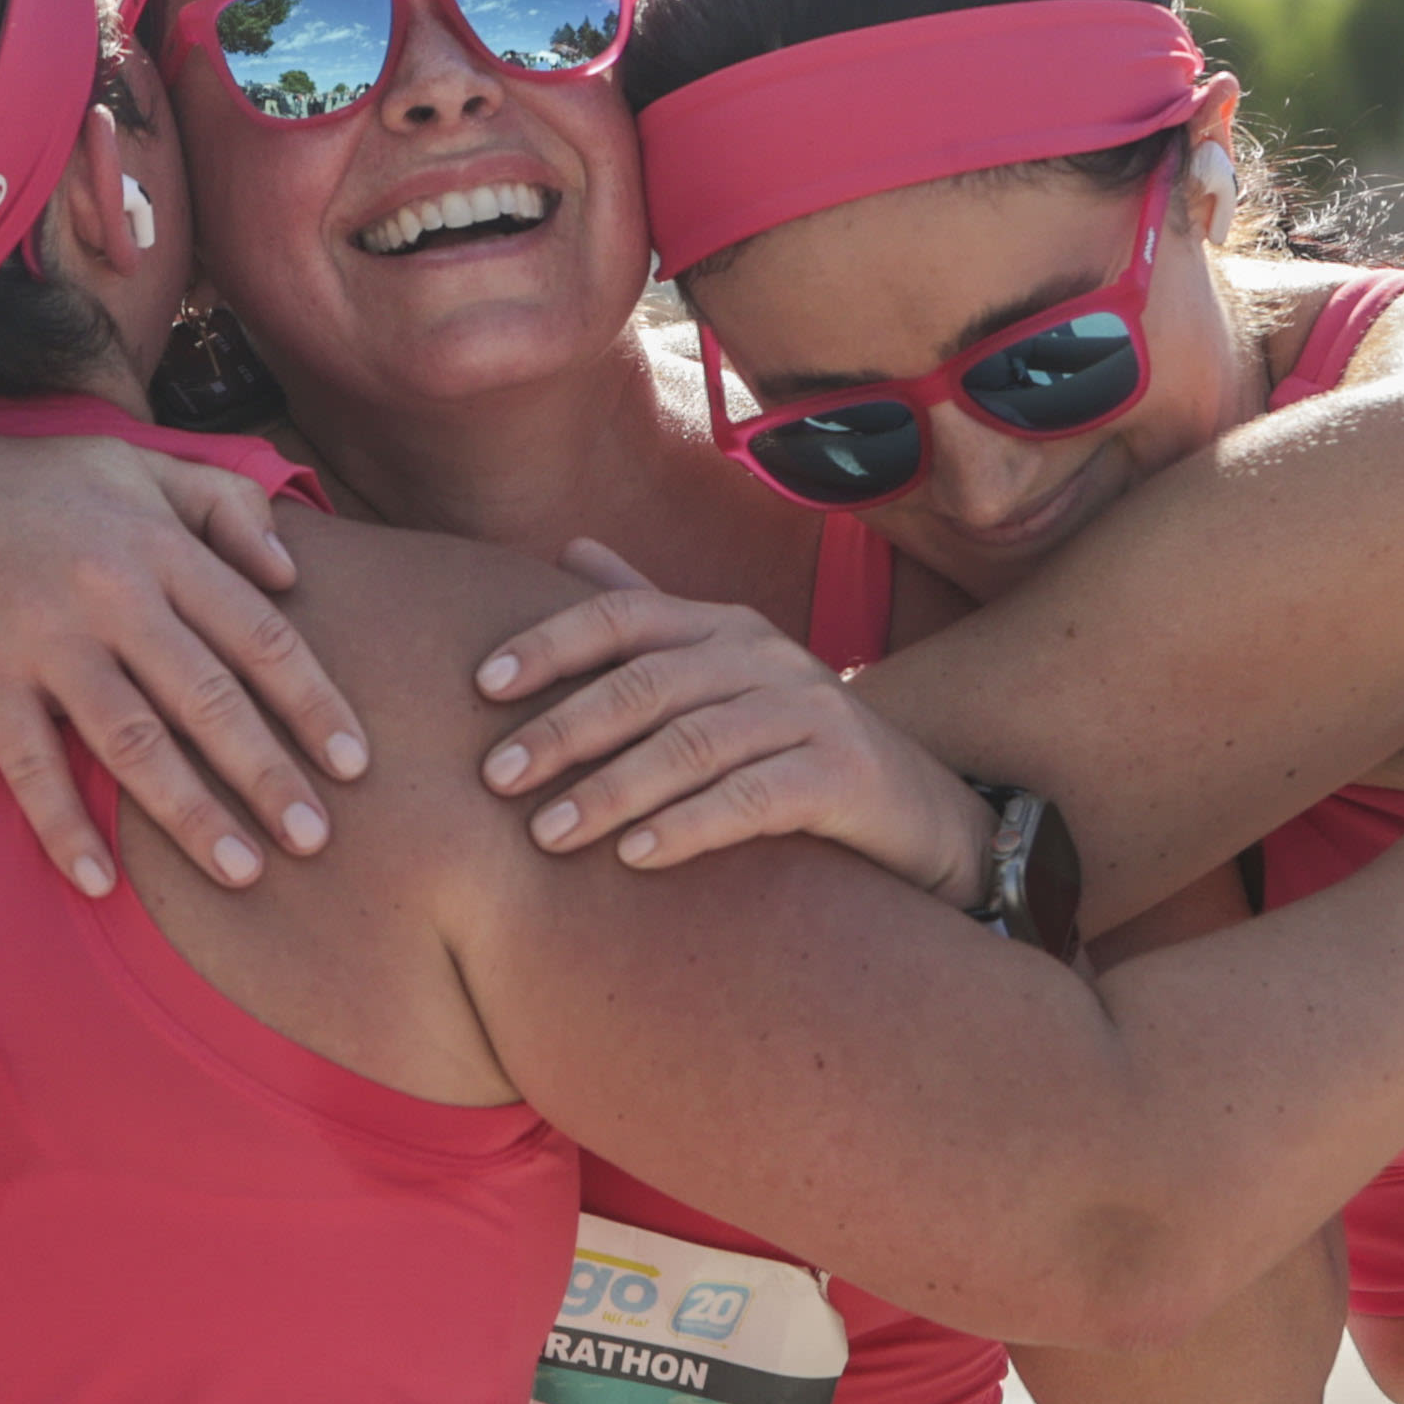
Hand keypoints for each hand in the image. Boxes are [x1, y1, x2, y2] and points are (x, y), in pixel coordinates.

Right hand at [0, 430, 369, 898]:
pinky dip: (63, 825)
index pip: (258, 634)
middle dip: (269, 774)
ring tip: (243, 871)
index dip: (313, 703)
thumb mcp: (137, 465)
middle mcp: (109, 594)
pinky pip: (28, 765)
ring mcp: (42, 641)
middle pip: (208, 698)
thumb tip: (291, 571)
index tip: (356, 764)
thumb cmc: (33, 486)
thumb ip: (224, 505)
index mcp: (157, 546)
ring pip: (132, 741)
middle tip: (317, 840)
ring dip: (191, 814)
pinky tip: (99, 883)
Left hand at [465, 543, 997, 897]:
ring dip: (612, 789)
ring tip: (547, 833)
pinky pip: (753, 799)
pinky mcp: (844, 774)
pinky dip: (689, 826)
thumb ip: (652, 615)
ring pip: (693, 744)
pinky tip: (635, 856)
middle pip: (647, 683)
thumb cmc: (797, 747)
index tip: (481, 685)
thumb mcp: (726, 675)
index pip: (625, 616)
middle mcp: (765, 656)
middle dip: (563, 729)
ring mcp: (810, 710)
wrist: (922, 814)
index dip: (550, 643)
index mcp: (724, 627)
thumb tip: (570, 547)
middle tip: (494, 778)